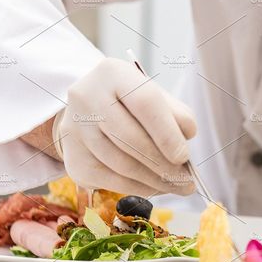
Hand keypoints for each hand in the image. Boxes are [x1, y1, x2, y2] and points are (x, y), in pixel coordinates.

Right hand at [51, 58, 196, 195]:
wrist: (87, 111)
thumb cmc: (128, 103)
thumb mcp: (153, 95)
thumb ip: (175, 112)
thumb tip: (187, 137)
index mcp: (112, 74)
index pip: (145, 103)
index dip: (167, 134)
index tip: (184, 157)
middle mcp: (87, 98)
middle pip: (130, 138)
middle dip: (164, 165)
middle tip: (186, 181)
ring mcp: (75, 130)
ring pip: (121, 164)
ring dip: (154, 181)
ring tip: (176, 186)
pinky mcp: (74, 158)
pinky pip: (110, 180)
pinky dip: (138, 187)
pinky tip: (154, 187)